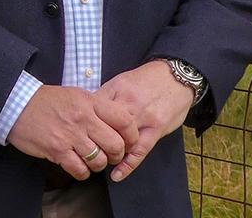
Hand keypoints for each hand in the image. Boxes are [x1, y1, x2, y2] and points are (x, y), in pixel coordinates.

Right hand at [7, 85, 132, 179]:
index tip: (128, 141)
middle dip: (116, 154)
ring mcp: (70, 135)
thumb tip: (116, 123)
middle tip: (111, 155)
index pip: (124, 120)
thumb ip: (95, 107)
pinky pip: (80, 170)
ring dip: (98, 164)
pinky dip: (82, 172)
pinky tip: (78, 165)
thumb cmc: (45, 100)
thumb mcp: (74, 94)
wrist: (16, 104)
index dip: (131, 135)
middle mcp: (83, 118)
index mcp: (89, 102)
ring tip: (92, 159)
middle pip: (115, 145)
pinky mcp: (57, 150)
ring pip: (99, 160)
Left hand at [94, 60, 193, 181]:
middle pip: (105, 126)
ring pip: (121, 140)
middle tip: (85, 149)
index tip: (76, 132)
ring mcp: (144, 118)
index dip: (83, 122)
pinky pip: (140, 150)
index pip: (93, 108)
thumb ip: (105, 96)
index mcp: (117, 89)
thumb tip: (86, 112)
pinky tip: (116, 175)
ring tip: (99, 160)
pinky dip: (128, 165)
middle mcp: (129, 104)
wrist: (175, 77)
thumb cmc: (145, 80)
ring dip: (109, 153)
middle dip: (94, 139)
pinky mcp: (156, 129)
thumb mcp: (121, 81)